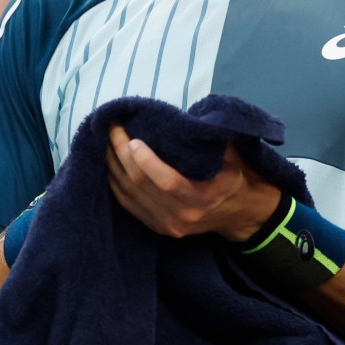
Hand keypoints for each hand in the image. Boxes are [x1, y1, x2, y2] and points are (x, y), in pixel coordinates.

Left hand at [104, 124, 278, 241]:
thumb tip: (179, 116)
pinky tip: (109, 162)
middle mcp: (182, 215)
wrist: (239, 213)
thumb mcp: (231, 155)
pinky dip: (114, 182)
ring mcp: (167, 225)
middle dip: (121, 154)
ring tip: (105, 140)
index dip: (146, 161)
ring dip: (112, 165)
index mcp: (204, 196)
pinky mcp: (157, 228)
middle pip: (141, 185)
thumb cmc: (234, 175)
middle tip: (111, 128)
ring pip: (129, 194)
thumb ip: (207, 139)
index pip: (168, 181)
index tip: (133, 138)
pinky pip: (127, 204)